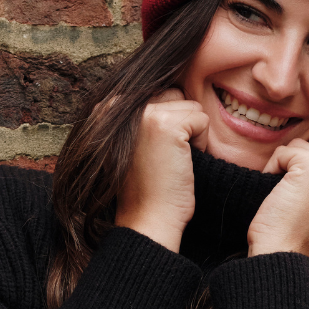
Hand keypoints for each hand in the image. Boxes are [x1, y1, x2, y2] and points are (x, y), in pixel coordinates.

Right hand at [115, 89, 209, 252]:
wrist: (147, 219)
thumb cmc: (146, 187)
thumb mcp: (134, 141)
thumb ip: (143, 113)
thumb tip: (173, 89)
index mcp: (107, 106)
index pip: (157, 94)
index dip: (168, 124)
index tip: (155, 152)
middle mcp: (119, 103)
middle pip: (173, 95)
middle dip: (180, 124)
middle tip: (166, 158)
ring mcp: (143, 112)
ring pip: (190, 106)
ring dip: (191, 134)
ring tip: (172, 160)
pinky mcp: (166, 124)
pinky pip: (201, 118)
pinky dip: (201, 143)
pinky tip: (181, 163)